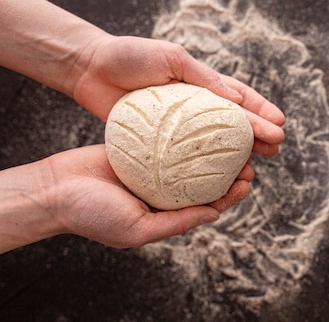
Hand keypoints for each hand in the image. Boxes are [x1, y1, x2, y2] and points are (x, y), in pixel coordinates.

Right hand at [43, 145, 252, 247]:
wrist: (54, 189)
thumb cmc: (91, 214)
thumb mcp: (137, 229)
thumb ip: (176, 223)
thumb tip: (214, 216)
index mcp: (164, 213)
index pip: (206, 205)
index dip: (229, 196)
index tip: (247, 181)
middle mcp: (161, 192)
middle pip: (202, 180)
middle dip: (227, 170)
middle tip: (248, 157)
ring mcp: (151, 170)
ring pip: (189, 160)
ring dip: (210, 151)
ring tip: (231, 139)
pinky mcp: (138, 149)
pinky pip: (167, 142)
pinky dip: (185, 137)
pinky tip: (200, 125)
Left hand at [72, 35, 284, 155]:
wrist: (90, 69)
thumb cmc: (130, 57)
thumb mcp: (171, 58)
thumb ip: (204, 78)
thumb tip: (237, 97)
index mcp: (203, 84)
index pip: (240, 99)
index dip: (261, 112)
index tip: (280, 125)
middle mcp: (196, 107)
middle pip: (234, 125)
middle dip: (257, 137)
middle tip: (275, 150)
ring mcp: (179, 127)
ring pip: (215, 145)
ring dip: (236, 157)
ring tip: (252, 171)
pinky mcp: (160, 143)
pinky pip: (186, 158)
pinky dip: (204, 168)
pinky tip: (215, 179)